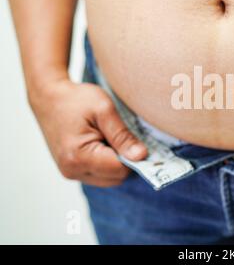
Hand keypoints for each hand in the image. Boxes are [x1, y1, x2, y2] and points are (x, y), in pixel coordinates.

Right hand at [30, 80, 147, 185]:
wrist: (49, 97)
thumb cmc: (76, 99)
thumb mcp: (104, 110)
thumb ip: (123, 136)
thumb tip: (141, 156)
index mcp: (79, 156)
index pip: (120, 170)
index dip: (134, 157)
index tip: (137, 141)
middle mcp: (72, 170)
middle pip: (116, 178)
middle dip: (126, 161)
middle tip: (122, 137)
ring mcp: (70, 172)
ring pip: (109, 179)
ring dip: (117, 163)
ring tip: (109, 139)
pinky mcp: (71, 170)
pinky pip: (99, 175)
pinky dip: (107, 163)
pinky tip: (103, 144)